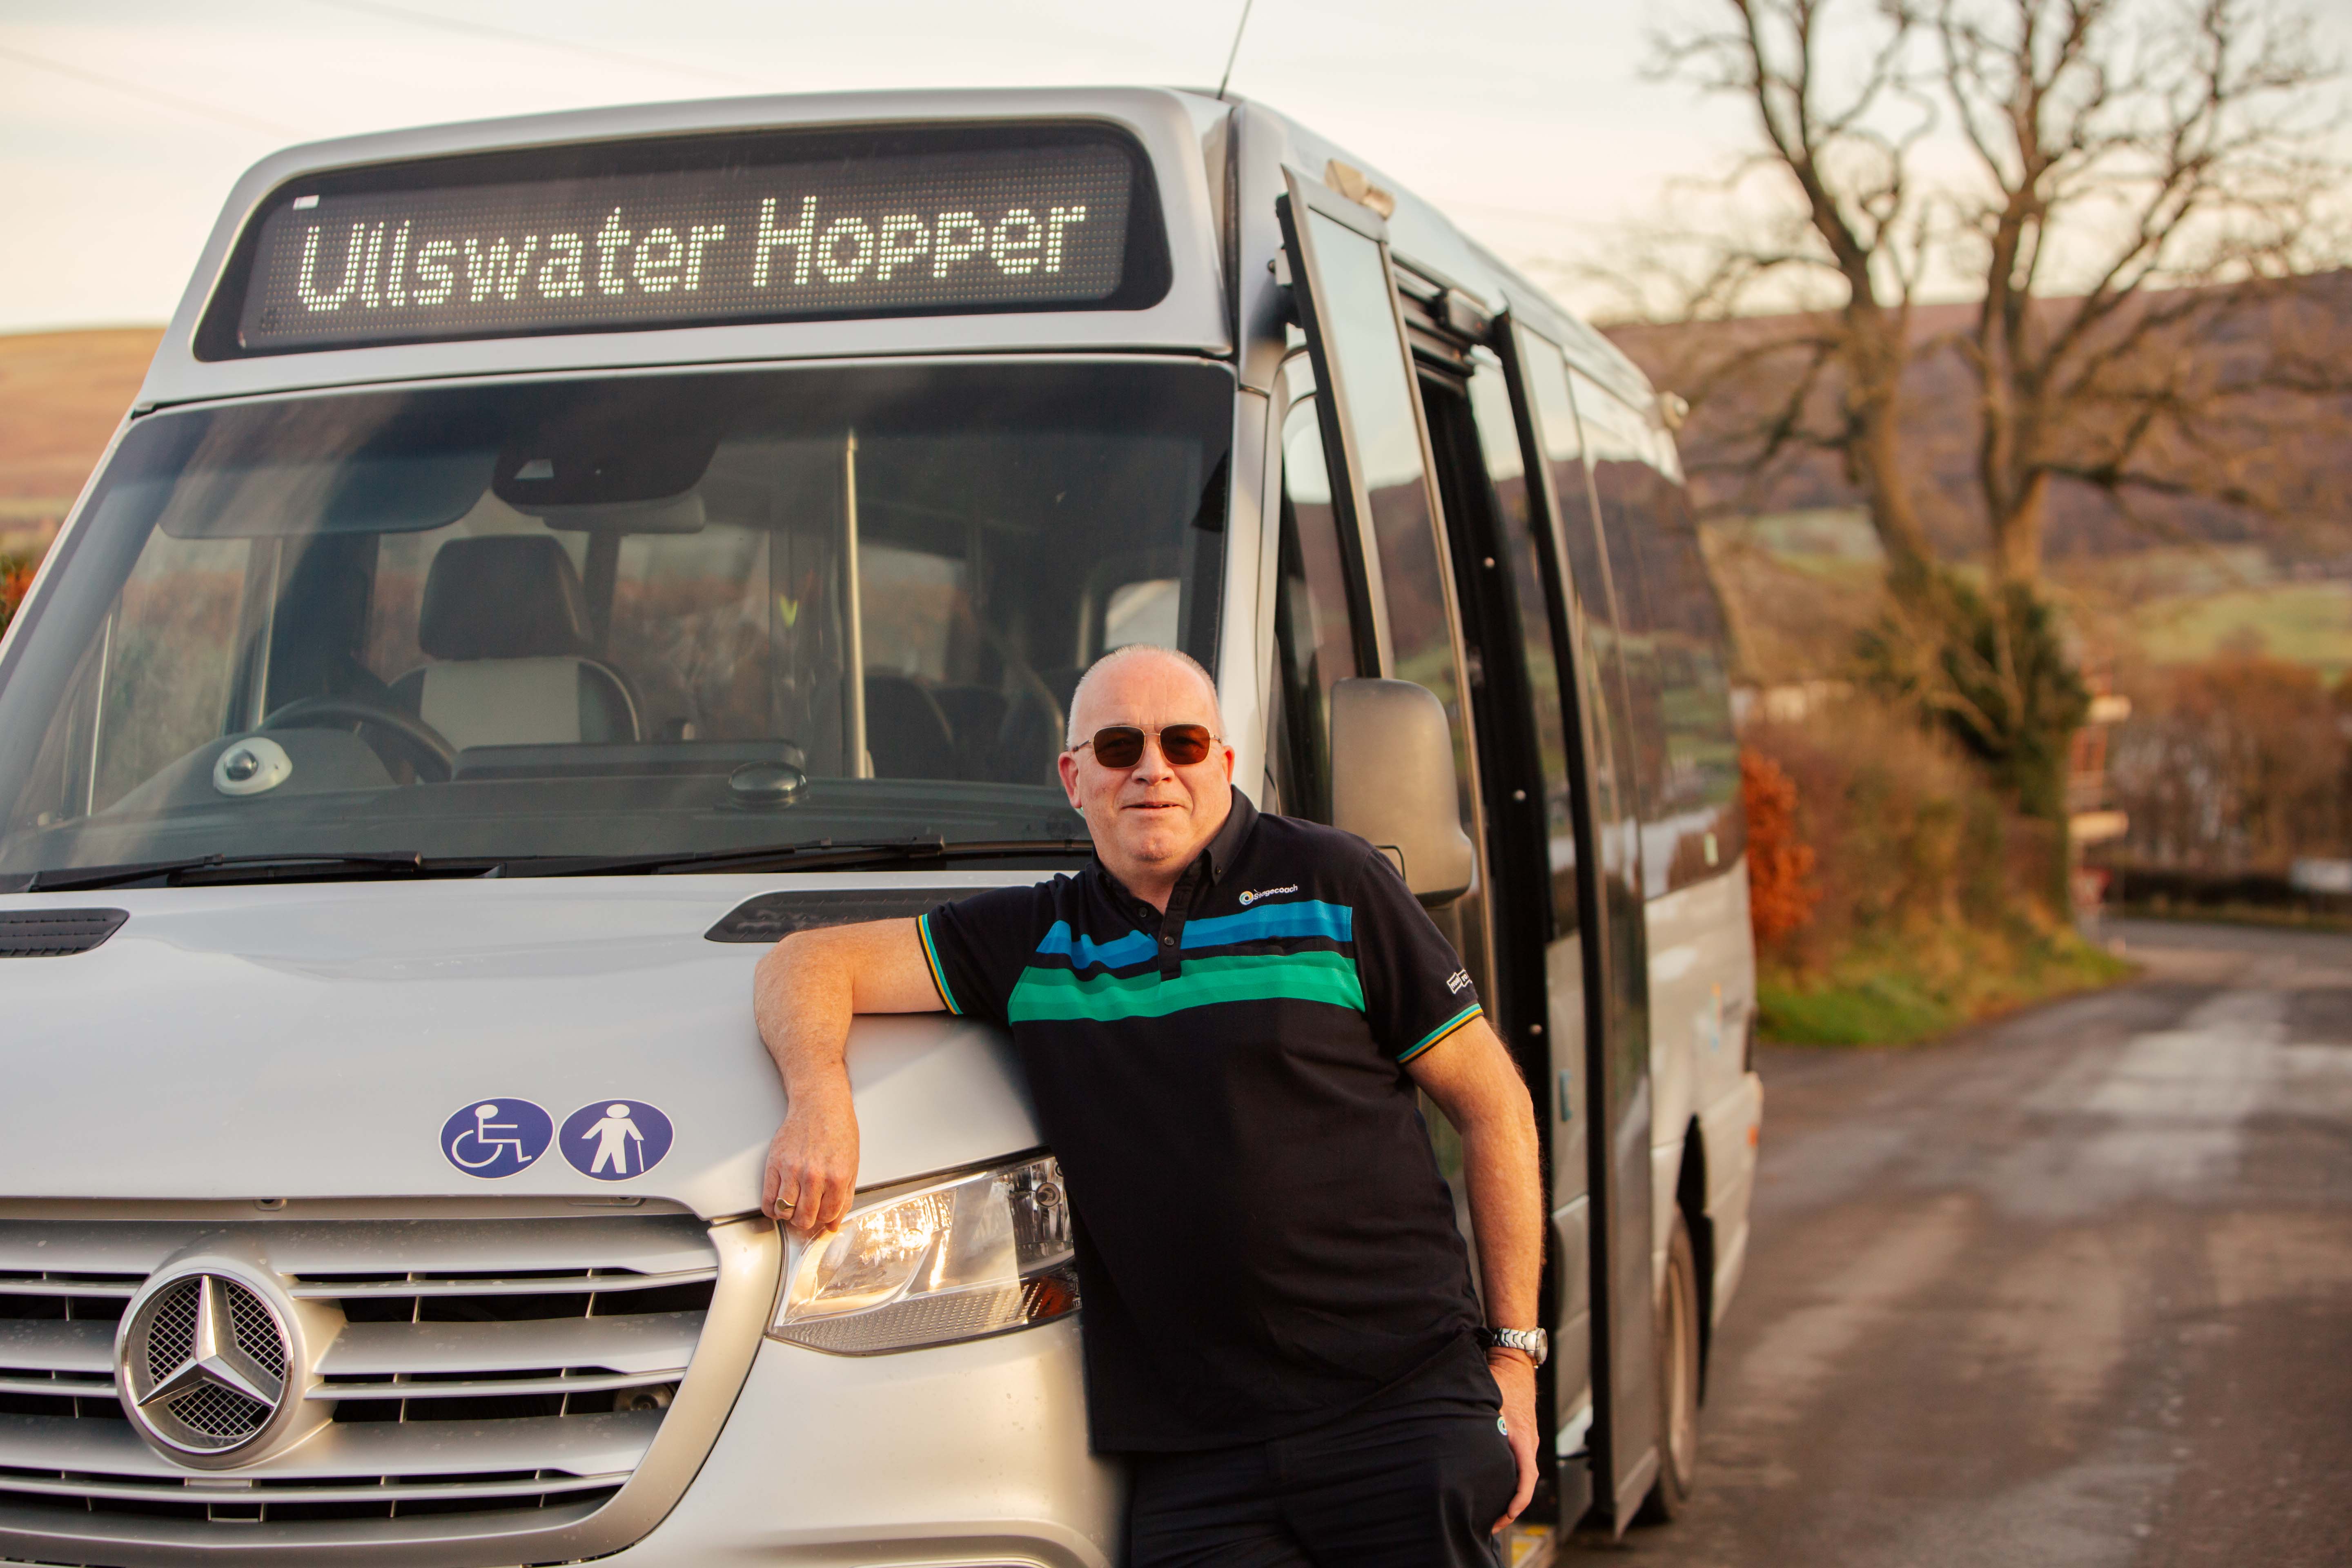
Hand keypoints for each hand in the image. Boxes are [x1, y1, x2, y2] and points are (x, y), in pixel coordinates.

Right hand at [761, 1088, 857, 1237]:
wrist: (820, 1105)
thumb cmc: (837, 1131)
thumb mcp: (851, 1166)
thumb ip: (844, 1197)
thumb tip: (833, 1224)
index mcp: (837, 1177)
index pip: (827, 1215)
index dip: (824, 1219)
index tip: (821, 1215)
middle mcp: (814, 1176)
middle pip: (805, 1218)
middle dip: (806, 1221)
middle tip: (806, 1215)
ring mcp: (792, 1170)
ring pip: (785, 1212)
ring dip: (789, 1216)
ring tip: (793, 1209)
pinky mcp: (775, 1164)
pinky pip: (768, 1199)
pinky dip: (771, 1209)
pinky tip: (777, 1207)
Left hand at [1487, 1350, 1538, 1534]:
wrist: (1514, 1362)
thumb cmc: (1500, 1378)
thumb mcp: (1488, 1399)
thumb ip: (1481, 1420)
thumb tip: (1462, 1437)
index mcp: (1522, 1436)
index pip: (1527, 1475)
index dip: (1519, 1499)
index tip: (1508, 1514)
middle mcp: (1528, 1441)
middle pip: (1525, 1481)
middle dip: (1512, 1506)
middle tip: (1492, 1524)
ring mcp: (1527, 1438)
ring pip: (1522, 1472)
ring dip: (1511, 1492)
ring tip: (1491, 1510)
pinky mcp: (1523, 1435)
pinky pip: (1520, 1461)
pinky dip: (1510, 1477)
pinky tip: (1494, 1482)